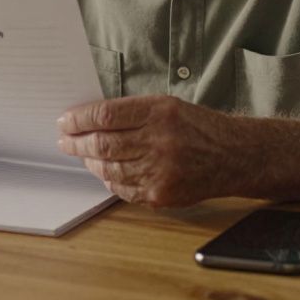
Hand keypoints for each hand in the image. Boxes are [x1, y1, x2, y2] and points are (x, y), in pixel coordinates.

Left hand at [57, 95, 237, 207]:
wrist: (234, 155)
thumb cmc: (198, 126)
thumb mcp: (167, 105)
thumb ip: (131, 112)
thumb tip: (90, 120)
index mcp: (159, 112)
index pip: (106, 115)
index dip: (79, 119)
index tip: (65, 121)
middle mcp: (159, 141)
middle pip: (103, 143)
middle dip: (76, 142)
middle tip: (64, 140)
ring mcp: (161, 171)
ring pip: (109, 168)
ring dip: (90, 162)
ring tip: (82, 155)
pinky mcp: (162, 194)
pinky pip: (123, 189)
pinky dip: (109, 180)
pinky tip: (105, 171)